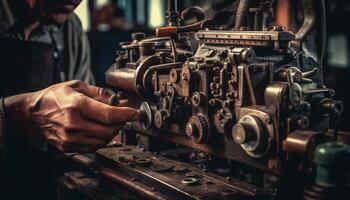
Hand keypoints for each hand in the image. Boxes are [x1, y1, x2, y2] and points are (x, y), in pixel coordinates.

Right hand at [4, 80, 139, 152]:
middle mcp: (74, 124)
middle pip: (110, 130)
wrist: (34, 113)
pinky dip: (102, 140)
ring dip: (113, 132)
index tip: (135, 113)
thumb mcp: (78, 86)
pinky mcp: (68, 148)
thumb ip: (101, 94)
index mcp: (77, 106)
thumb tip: (120, 101)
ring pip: (104, 141)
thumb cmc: (55, 97)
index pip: (110, 115)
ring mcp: (70, 139)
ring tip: (110, 123)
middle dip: (121, 123)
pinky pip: (94, 147)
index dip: (126, 115)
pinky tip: (99, 130)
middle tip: (122, 116)